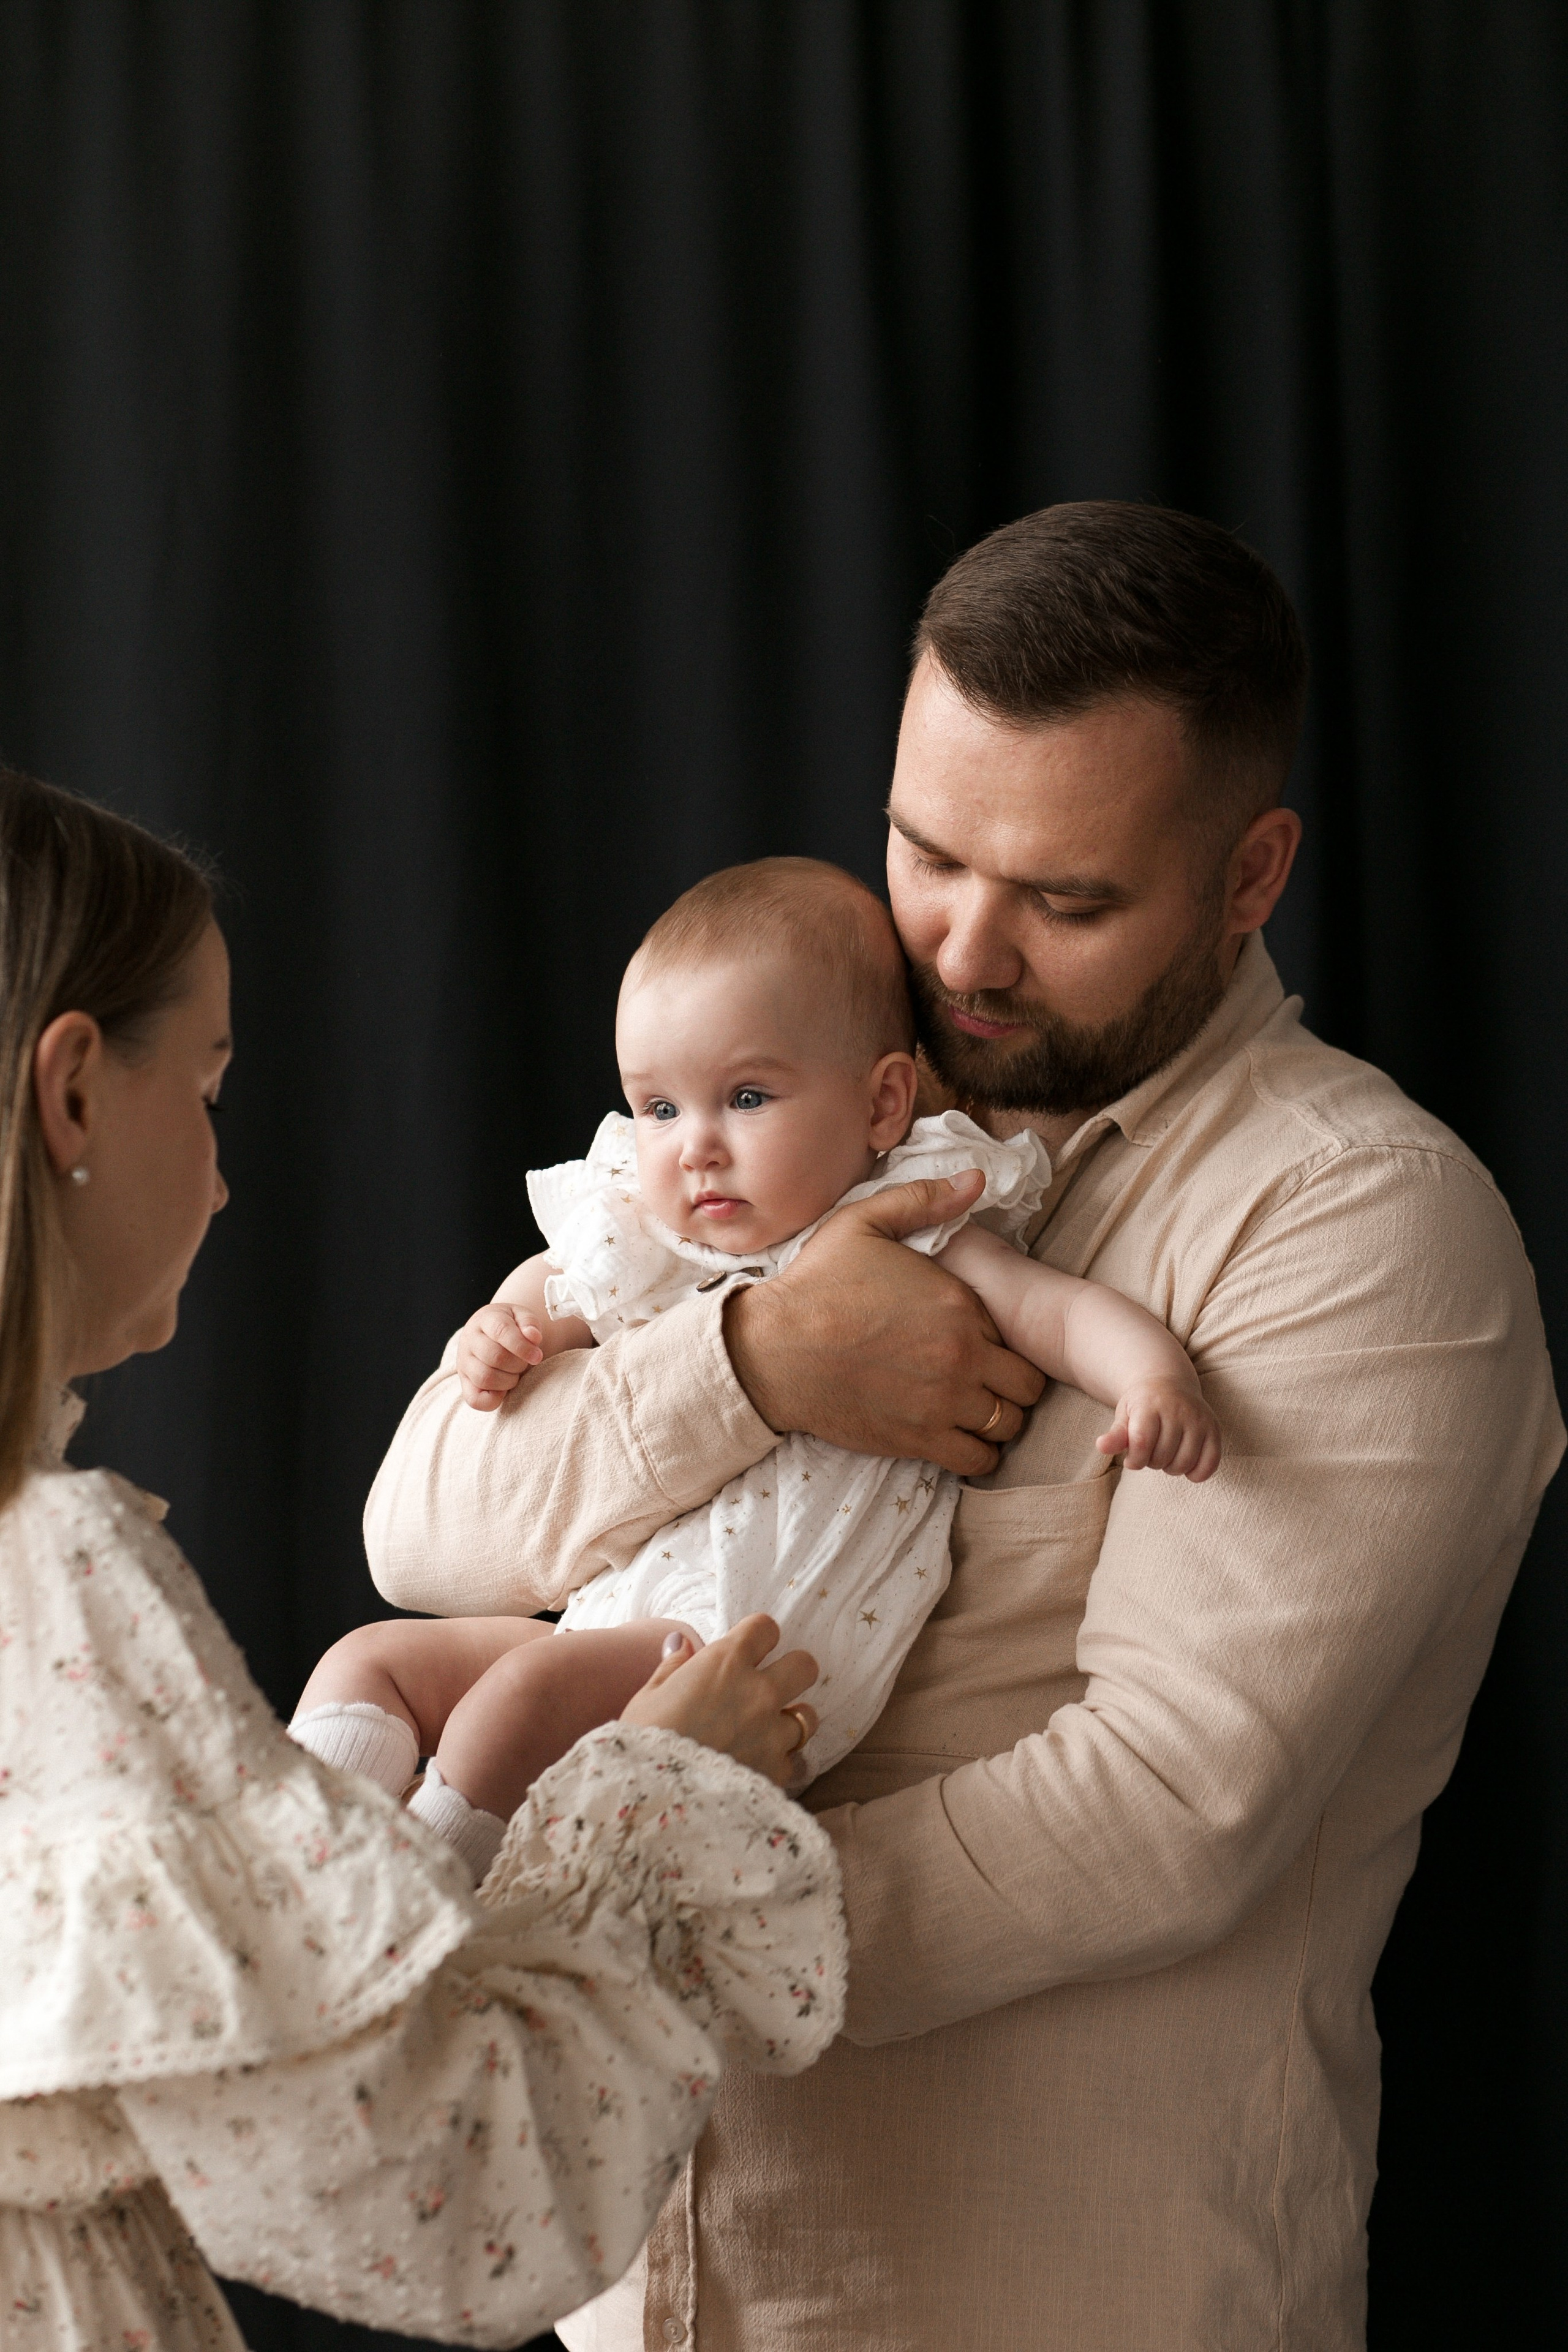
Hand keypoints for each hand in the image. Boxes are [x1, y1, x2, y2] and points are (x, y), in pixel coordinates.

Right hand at [456, 1303, 544, 1409]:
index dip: (522, 1346)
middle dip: (518, 1364)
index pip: (501, 1331)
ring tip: (514, 1372)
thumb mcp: (522, 1317)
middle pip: (495, 1357)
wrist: (492, 1333)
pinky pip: (475, 1400)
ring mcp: (464, 1362)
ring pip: (485, 1378)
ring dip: (509, 1380)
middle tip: (524, 1362)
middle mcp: (469, 1340)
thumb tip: (533, 1337)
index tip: (537, 1356)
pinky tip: (503, 1389)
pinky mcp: (464, 1382)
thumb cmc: (512, 1326)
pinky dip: (494, 1400)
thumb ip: (530, 1323)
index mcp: (485, 1319)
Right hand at [620, 1614, 819, 1787]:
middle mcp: (759, 1693)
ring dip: (791, 1720)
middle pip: (805, 1666)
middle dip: (792, 1671)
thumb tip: (680, 1642)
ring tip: (767, 1732)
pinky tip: (756, 1767)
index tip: (748, 1648)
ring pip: (807, 1717)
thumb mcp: (649, 1697)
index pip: (765, 1628)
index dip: (757, 1636)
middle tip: (771, 1684)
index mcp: (726, 1663)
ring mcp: (773, 1734)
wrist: (652, 1800)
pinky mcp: (777, 1772)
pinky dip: (778, 1762)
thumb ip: (673, 1667)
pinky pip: (793, 1761)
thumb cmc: (643, 1743)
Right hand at [723, 1173, 1045, 1475]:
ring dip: (998, 1417)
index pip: (1014, 1330)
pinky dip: (978, 1453)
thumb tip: (977, 1179)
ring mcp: (943, 1403)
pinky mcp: (920, 1440)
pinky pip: (979, 1460)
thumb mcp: (865, 1222)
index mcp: (957, 1303)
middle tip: (987, 1378)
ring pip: (1008, 1424)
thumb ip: (926, 1200)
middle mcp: (961, 1355)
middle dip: (1013, 1381)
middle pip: (1026, 1384)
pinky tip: (960, 1437)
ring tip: (974, 1408)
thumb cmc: (816, 1285)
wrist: (772, 1349)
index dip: (1001, 1336)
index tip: (977, 1340)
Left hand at [1097, 1377, 1221, 1480]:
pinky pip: (1209, 1463)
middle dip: (1151, 1462)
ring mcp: (1198, 1418)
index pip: (1142, 1443)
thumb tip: (1101, 1447)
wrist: (1169, 1382)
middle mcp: (1178, 1409)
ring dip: (1171, 1468)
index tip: (1132, 1459)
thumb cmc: (1142, 1405)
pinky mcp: (1213, 1428)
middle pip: (1162, 1457)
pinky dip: (1196, 1473)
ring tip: (1166, 1454)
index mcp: (1150, 1405)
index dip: (1135, 1460)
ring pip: (1184, 1463)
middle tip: (1150, 1451)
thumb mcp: (1124, 1415)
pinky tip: (1186, 1466)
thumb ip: (1115, 1434)